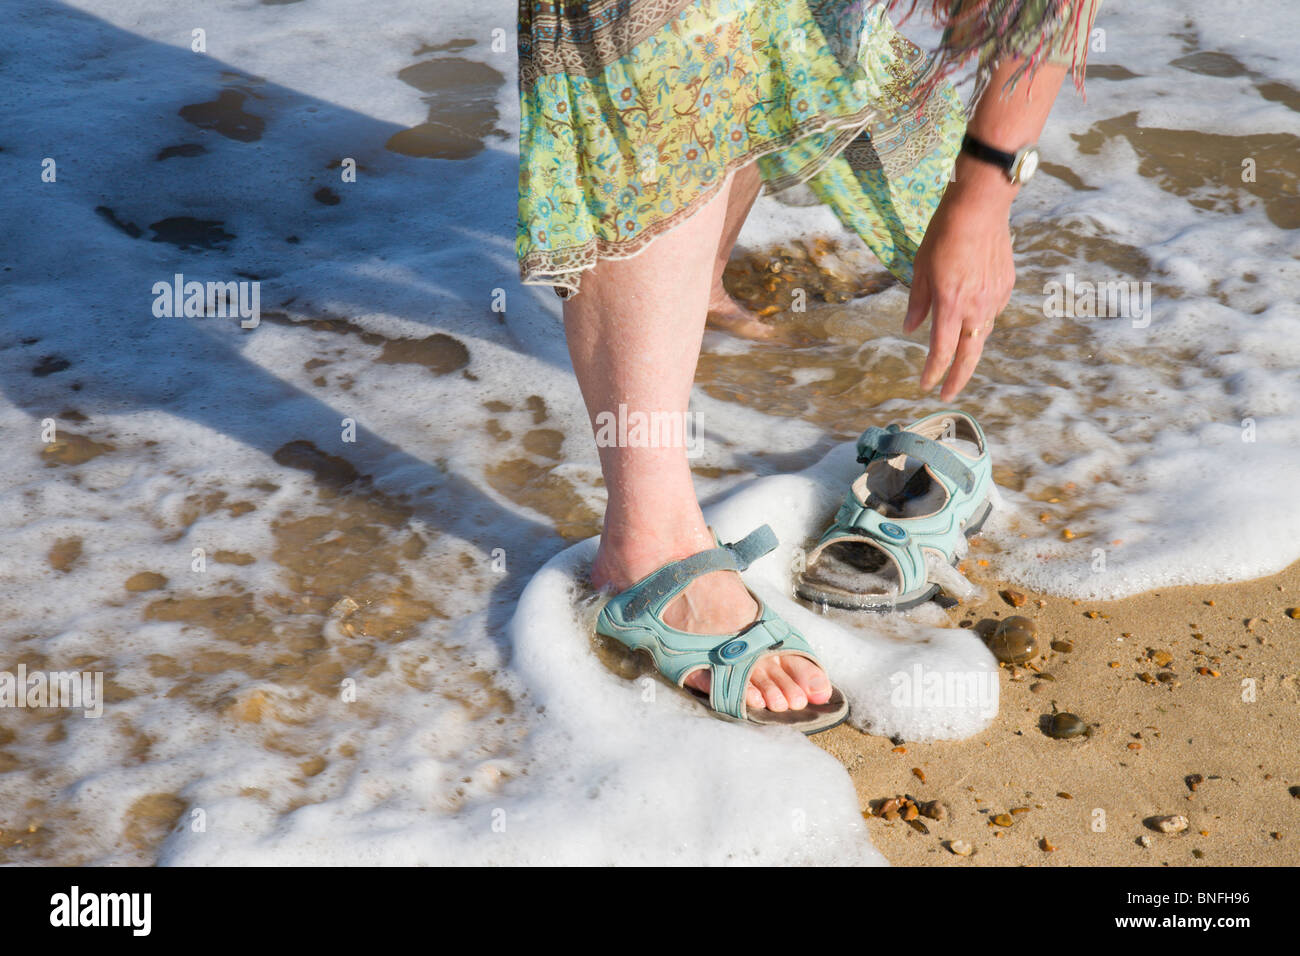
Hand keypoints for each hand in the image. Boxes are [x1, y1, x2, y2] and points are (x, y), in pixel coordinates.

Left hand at [904, 160, 1016, 400]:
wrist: (981, 206)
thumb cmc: (944, 233)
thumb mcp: (920, 267)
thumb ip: (917, 302)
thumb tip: (911, 329)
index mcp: (951, 304)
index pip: (941, 351)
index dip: (932, 373)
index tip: (925, 386)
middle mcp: (977, 306)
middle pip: (969, 355)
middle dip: (957, 379)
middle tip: (947, 395)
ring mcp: (995, 297)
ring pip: (982, 333)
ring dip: (969, 346)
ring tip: (956, 354)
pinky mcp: (1006, 286)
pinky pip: (992, 312)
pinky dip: (980, 319)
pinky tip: (971, 312)